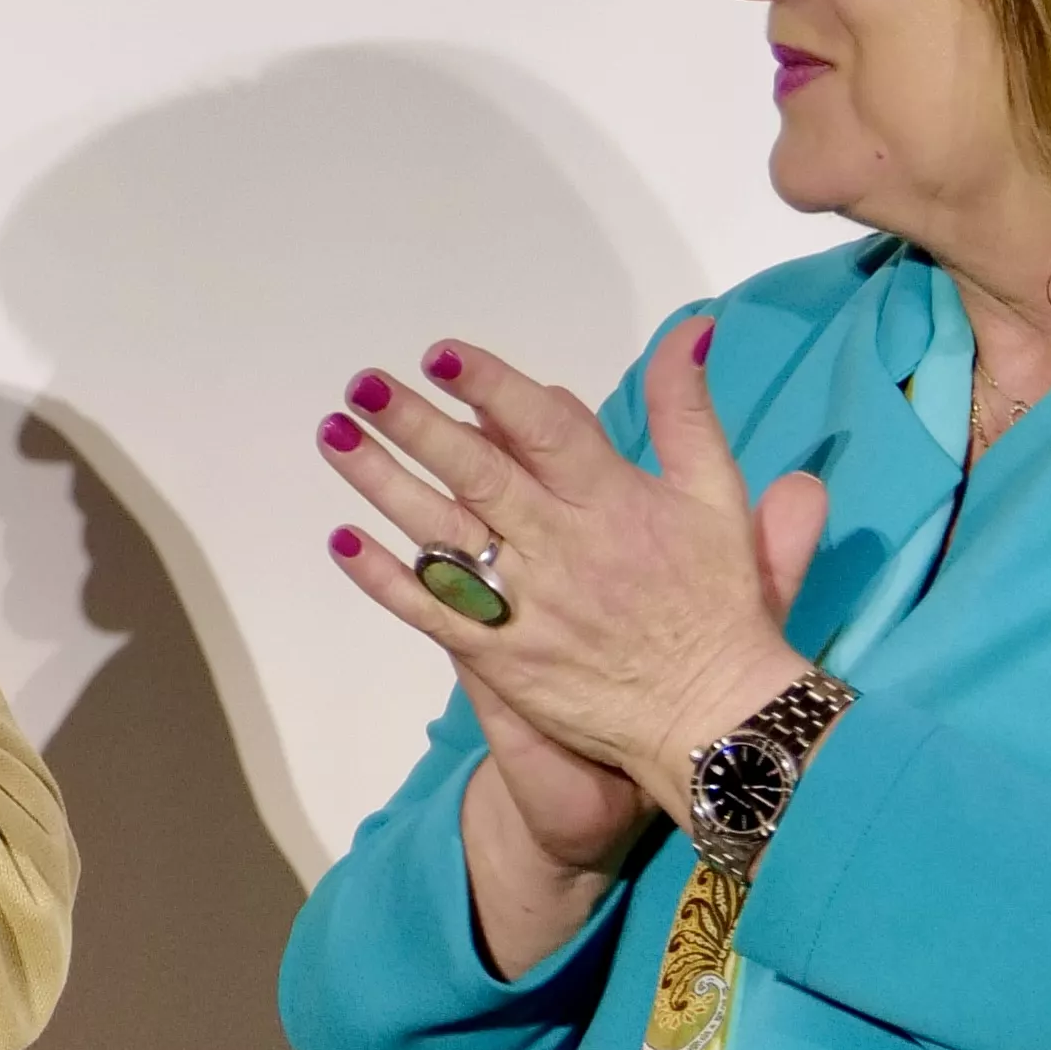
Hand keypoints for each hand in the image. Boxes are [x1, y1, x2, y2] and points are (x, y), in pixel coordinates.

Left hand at [322, 322, 827, 842]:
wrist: (714, 717)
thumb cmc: (716, 600)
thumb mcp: (717, 497)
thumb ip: (687, 413)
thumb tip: (687, 331)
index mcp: (612, 500)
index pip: (545, 430)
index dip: (492, 388)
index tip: (441, 353)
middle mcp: (561, 546)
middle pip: (479, 475)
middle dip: (417, 426)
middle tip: (362, 386)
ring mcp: (525, 603)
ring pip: (443, 533)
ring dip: (383, 483)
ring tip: (334, 435)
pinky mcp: (501, 655)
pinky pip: (432, 612)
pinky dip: (384, 578)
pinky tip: (341, 540)